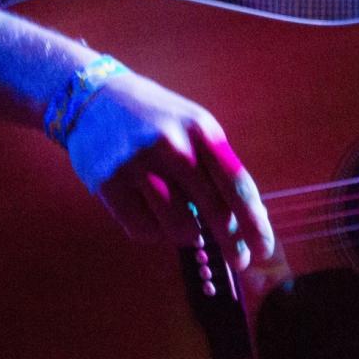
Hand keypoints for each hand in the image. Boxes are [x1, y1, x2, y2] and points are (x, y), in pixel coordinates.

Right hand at [64, 69, 274, 269]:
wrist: (96, 100)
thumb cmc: (159, 119)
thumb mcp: (195, 128)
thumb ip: (217, 166)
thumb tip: (246, 217)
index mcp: (202, 131)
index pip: (236, 184)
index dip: (253, 222)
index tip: (263, 248)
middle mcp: (172, 146)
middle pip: (212, 210)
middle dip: (230, 241)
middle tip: (239, 259)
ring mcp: (138, 165)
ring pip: (178, 226)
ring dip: (189, 235)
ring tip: (189, 228)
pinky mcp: (108, 183)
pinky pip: (142, 229)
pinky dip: (156, 234)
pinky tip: (157, 220)